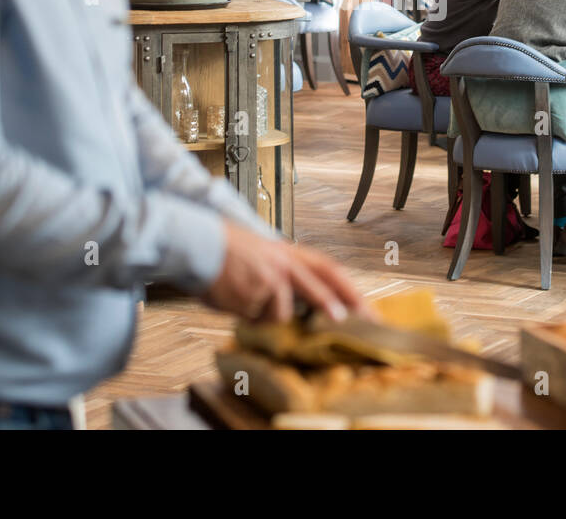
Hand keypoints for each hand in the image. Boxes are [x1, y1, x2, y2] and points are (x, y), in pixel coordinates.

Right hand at [203, 220, 368, 322]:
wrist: (199, 243)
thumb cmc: (229, 250)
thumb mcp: (265, 255)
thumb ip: (286, 278)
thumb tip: (304, 309)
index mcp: (291, 253)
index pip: (329, 270)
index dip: (349, 290)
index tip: (366, 310)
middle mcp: (283, 264)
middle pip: (316, 287)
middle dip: (331, 306)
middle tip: (343, 322)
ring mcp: (268, 279)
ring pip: (280, 314)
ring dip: (264, 315)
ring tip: (244, 297)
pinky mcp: (252, 294)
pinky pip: (255, 318)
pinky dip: (245, 315)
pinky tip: (232, 297)